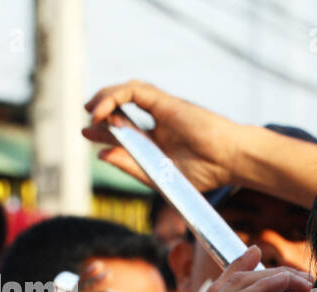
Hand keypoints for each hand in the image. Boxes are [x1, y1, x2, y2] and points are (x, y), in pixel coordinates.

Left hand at [83, 80, 241, 191]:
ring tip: (91, 114)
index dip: (105, 132)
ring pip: (125, 94)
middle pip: (122, 111)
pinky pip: (131, 91)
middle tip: (87, 128)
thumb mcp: (159, 175)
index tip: (88, 135)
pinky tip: (102, 113)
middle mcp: (160, 123)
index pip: (126, 132)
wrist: (229, 160)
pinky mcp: (164, 101)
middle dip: (101, 115)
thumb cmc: (206, 172)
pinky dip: (113, 97)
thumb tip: (101, 154)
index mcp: (161, 143)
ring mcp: (161, 110)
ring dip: (104, 101)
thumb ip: (131, 165)